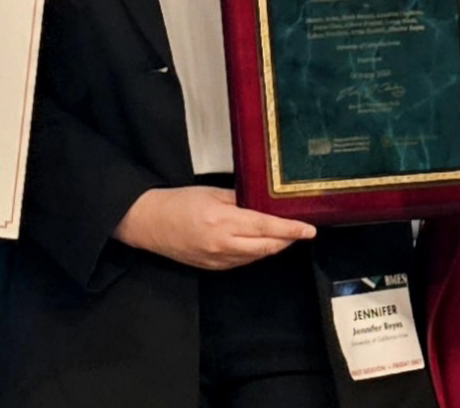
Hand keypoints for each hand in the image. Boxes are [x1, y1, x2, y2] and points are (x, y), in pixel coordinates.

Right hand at [114, 186, 314, 269]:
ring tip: (283, 235)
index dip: (291, 230)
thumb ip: (239, 198)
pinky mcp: (213, 268)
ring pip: (257, 256)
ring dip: (273, 246)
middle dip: (287, 240)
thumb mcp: (210, 192)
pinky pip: (243, 262)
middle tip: (300, 230)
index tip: (309, 230)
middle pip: (267, 247)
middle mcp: (224, 245)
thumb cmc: (178, 202)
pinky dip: (255, 252)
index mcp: (224, 221)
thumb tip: (262, 202)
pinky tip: (259, 243)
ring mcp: (219, 260)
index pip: (267, 227)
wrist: (150, 224)